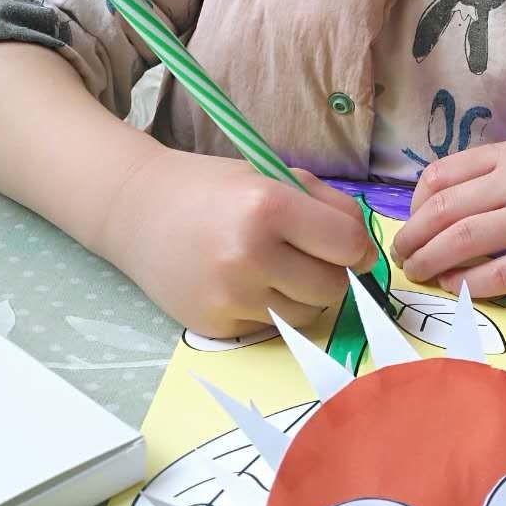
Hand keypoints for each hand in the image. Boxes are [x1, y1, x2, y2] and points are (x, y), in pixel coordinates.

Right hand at [101, 146, 377, 335]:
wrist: (137, 210)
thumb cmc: (215, 188)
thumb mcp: (274, 176)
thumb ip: (331, 208)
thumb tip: (368, 254)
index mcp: (268, 207)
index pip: (348, 246)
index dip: (355, 247)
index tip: (343, 243)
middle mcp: (249, 255)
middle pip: (332, 287)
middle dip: (329, 272)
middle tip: (303, 253)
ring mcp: (229, 297)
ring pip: (306, 315)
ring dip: (302, 296)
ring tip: (274, 268)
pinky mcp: (214, 327)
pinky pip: (270, 328)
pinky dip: (268, 309)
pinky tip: (242, 282)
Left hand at [391, 141, 505, 297]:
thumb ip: (485, 180)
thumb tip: (425, 214)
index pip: (441, 176)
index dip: (413, 206)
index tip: (409, 227)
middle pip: (445, 211)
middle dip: (412, 238)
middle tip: (400, 258)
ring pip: (464, 241)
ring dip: (429, 262)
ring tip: (417, 274)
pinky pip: (498, 275)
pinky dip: (466, 284)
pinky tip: (454, 288)